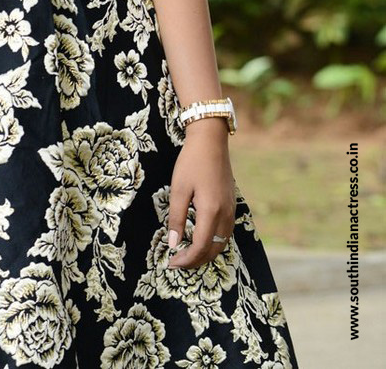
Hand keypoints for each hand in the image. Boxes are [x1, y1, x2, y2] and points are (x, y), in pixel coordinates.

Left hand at [166, 119, 235, 269]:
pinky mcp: (232, 204)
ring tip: (188, 255)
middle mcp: (226, 214)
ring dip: (206, 253)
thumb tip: (173, 244)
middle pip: (214, 249)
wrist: (211, 140)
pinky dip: (214, 242)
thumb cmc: (192, 162)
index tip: (171, 263)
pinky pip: (226, 232)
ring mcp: (231, 210)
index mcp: (211, 211)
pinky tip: (201, 239)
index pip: (201, 247)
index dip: (187, 260)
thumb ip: (176, 218)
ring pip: (222, 243)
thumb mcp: (178, 189)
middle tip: (178, 263)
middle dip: (196, 261)